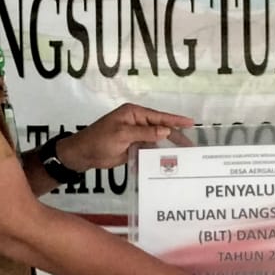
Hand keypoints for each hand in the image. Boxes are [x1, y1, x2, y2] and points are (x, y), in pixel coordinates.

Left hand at [56, 104, 193, 172]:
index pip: (159, 116)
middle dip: (175, 136)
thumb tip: (165, 131)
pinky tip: (165, 161)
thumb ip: (145, 133)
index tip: (191, 123)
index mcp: (134, 113)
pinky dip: (155, 155)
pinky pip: (148, 149)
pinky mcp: (132, 147)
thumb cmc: (100, 140)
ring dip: (166, 147)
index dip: (175, 120)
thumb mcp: (123, 135)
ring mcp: (135, 135)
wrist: (83, 154)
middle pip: (160, 128)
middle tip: (190, 145)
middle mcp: (136, 122)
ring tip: (182, 155)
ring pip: (155, 140)